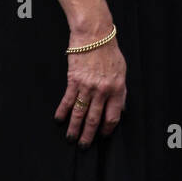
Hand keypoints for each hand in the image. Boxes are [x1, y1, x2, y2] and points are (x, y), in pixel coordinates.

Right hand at [55, 30, 126, 147]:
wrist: (94, 35)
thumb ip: (121, 92)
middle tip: (84, 145)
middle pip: (95, 118)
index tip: (103, 136)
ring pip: (80, 112)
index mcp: (117, 89)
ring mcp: (87, 86)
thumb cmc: (109, 51)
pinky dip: (63, 111)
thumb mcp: (122, 72)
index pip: (113, 116)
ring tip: (71, 138)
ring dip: (75, 128)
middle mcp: (102, 90)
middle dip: (89, 134)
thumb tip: (121, 109)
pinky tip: (59, 119)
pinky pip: (68, 100)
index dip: (107, 129)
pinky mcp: (73, 80)